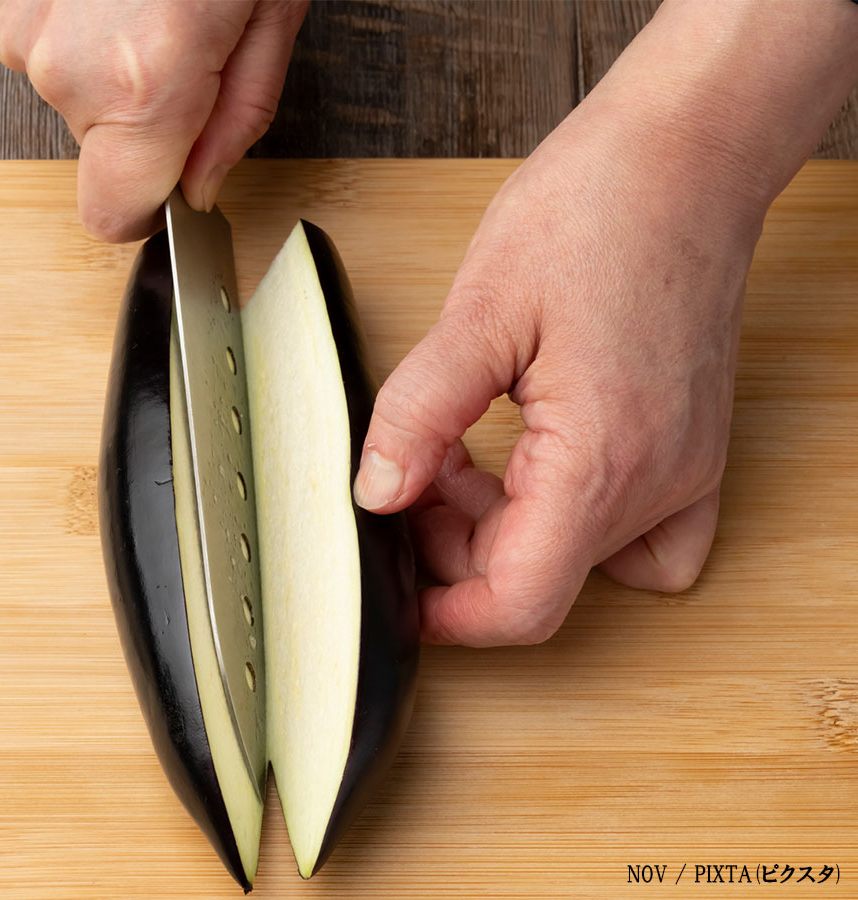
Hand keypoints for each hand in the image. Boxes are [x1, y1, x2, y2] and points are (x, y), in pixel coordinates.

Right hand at [0, 0, 306, 241]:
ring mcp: (21, 26)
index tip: (171, 187)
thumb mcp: (272, 10)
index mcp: (144, 85)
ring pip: (71, 90)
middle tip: (186, 44)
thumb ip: (238, 117)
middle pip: (99, 148)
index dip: (147, 211)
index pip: (113, 216)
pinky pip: (44, 41)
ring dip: (110, 62)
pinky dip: (79, 23)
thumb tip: (202, 185)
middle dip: (143, 114)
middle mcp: (67, 64)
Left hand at [353, 111, 763, 646]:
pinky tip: (532, 465)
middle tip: (414, 469)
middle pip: (538, 576)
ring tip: (460, 448)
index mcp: (601, 461)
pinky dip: (573, 519)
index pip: (521, 600)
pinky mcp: (691, 445)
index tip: (396, 594)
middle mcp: (658, 481)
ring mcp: (685, 468)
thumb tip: (376, 492)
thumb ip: (417, 416)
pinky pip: (641, 533)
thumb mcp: (478, 315)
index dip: (446, 615)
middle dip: (456, 544)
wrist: (687, 158)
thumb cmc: (599, 212)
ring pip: (575, 554)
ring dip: (503, 525)